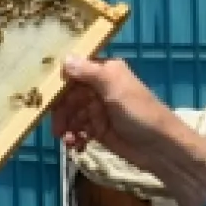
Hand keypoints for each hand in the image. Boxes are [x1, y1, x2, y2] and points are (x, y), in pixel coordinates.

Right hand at [52, 56, 195, 172]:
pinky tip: (77, 147)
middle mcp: (99, 88)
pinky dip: (75, 138)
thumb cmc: (140, 112)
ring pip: (72, 115)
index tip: (44, 97)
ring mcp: (98, 110)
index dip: (58, 83)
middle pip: (68, 96)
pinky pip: (78, 130)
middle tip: (57, 129)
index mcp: (104, 72)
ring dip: (67, 127)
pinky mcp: (98, 130)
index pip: (73, 72)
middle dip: (61, 112)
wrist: (160, 147)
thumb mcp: (114, 88)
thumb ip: (89, 73)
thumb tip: (64, 58)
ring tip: (68, 141)